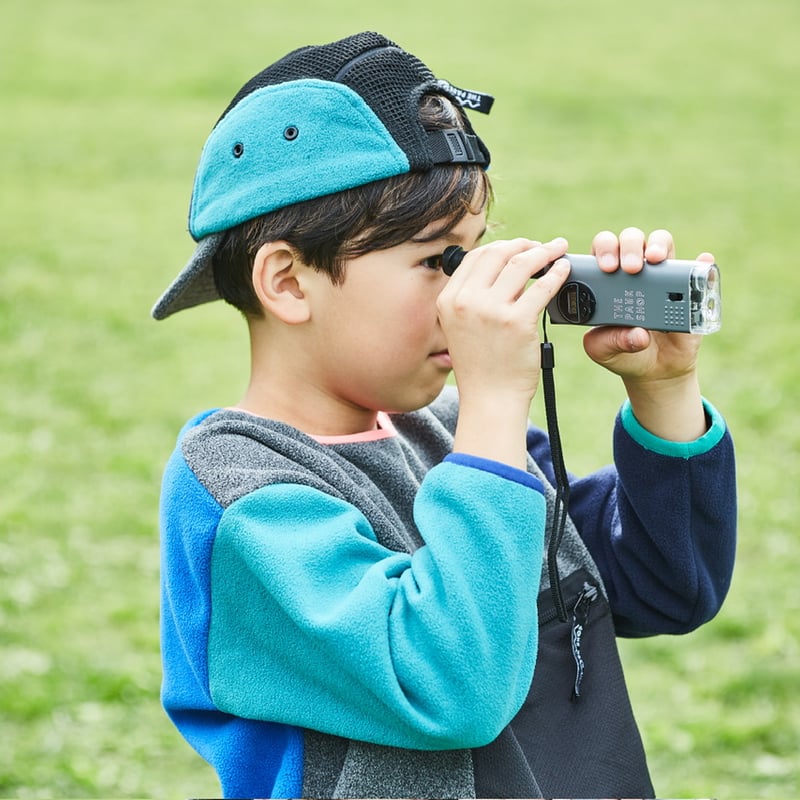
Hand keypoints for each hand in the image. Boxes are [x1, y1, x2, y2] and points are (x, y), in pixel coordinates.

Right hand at [438, 237, 570, 466]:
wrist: (490, 399)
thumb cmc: (481, 365)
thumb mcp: (460, 327)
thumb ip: (471, 298)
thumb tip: (500, 266)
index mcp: (448, 300)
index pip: (476, 257)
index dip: (502, 247)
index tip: (519, 248)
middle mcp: (465, 301)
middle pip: (498, 253)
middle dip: (525, 244)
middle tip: (544, 246)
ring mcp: (490, 311)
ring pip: (522, 263)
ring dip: (544, 252)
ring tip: (558, 252)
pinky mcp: (517, 322)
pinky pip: (543, 286)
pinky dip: (558, 273)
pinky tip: (565, 271)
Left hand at [583, 227, 711, 440]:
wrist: (654, 368)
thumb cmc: (621, 352)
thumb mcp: (603, 350)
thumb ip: (609, 342)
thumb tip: (639, 335)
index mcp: (605, 279)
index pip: (602, 250)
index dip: (604, 250)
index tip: (607, 268)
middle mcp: (633, 270)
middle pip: (630, 240)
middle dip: (629, 247)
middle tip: (631, 268)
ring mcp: (662, 276)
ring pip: (661, 243)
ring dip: (658, 245)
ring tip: (656, 260)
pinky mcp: (689, 287)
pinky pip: (698, 268)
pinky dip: (701, 263)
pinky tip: (702, 262)